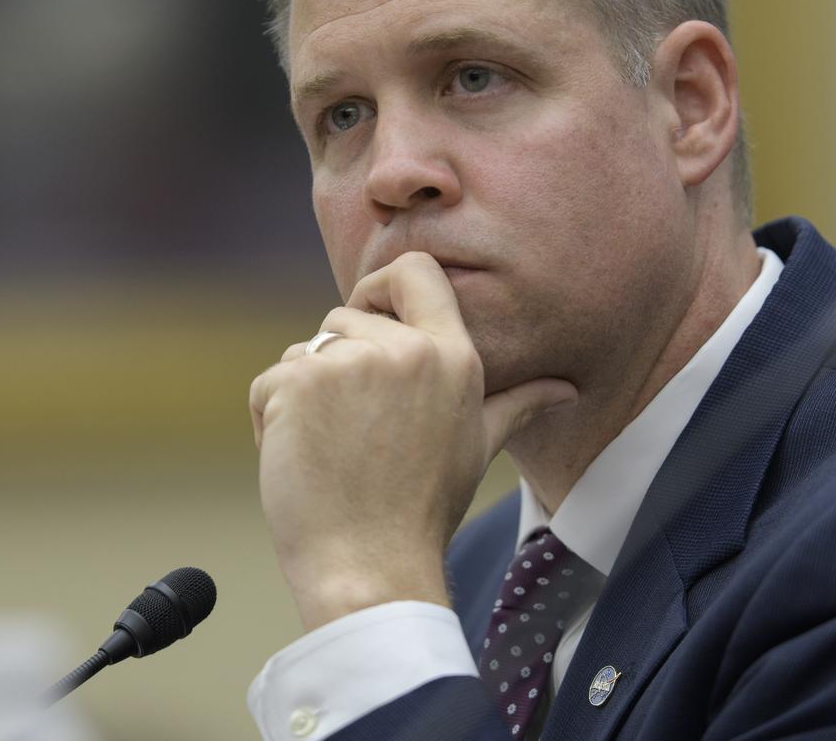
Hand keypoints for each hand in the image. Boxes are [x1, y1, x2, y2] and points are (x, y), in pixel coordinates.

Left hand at [249, 252, 577, 630]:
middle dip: (336, 365)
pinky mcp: (298, 383)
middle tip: (355, 432)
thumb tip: (565, 389)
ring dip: (303, 397)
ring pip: (303, 351)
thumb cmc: (423, 509)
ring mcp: (348, 363)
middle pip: (344, 317)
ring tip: (333, 453)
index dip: (381, 286)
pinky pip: (270, 383)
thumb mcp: (480, 447)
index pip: (415, 269)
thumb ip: (518, 404)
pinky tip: (302, 461)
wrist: (370, 567)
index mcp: (452, 356)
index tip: (370, 320)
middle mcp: (404, 350)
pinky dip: (273, 419)